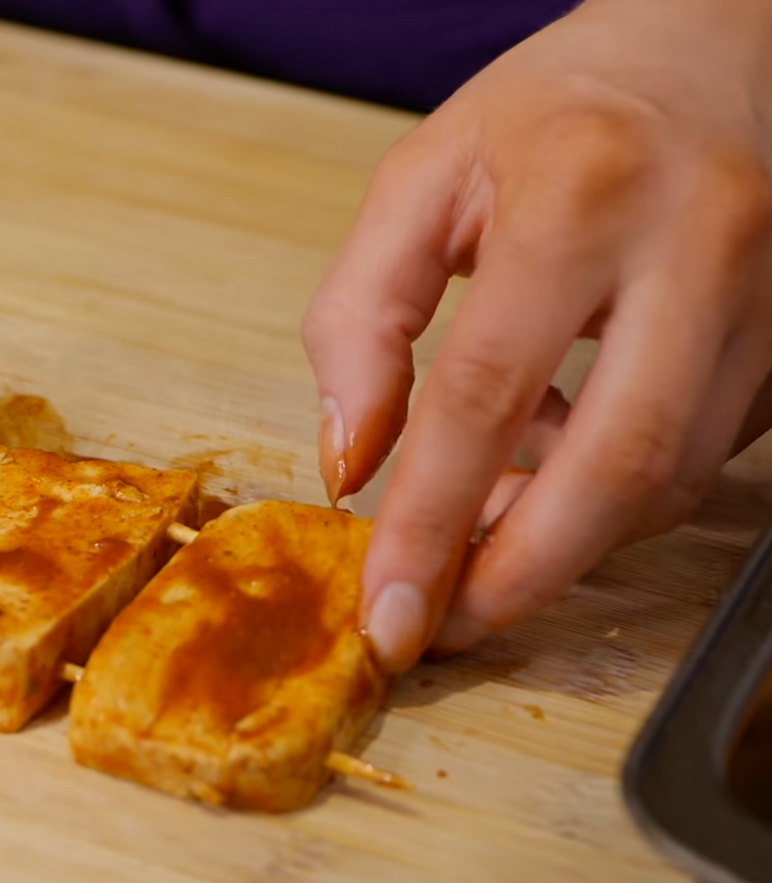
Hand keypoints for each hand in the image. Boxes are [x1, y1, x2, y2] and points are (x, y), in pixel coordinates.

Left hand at [303, 0, 771, 672]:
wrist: (715, 44)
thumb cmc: (554, 113)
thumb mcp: (419, 183)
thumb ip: (358, 319)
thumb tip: (353, 463)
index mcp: (579, 194)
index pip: (486, 394)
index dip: (429, 522)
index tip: (389, 613)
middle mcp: (696, 246)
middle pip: (616, 466)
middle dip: (522, 575)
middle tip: (450, 623)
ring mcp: (767, 296)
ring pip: (669, 480)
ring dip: (567, 537)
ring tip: (488, 521)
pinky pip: (703, 459)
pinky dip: (617, 493)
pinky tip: (558, 460)